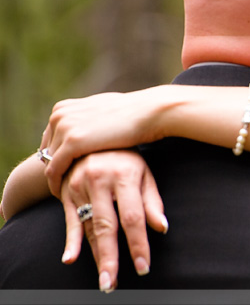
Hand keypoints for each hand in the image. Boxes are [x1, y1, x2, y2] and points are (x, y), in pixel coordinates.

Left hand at [41, 88, 166, 196]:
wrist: (148, 112)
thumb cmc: (132, 114)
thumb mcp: (100, 112)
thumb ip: (86, 119)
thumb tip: (85, 127)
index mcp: (63, 108)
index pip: (50, 139)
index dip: (57, 157)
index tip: (65, 172)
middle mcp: (59, 116)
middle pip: (47, 151)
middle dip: (55, 168)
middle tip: (64, 186)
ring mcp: (64, 128)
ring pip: (48, 162)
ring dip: (56, 178)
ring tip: (65, 194)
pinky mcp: (73, 142)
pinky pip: (55, 170)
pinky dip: (57, 184)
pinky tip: (65, 195)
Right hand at [60, 149, 167, 291]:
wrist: (91, 135)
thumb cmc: (126, 158)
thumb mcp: (144, 172)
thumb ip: (152, 201)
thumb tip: (162, 228)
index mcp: (125, 175)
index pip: (133, 217)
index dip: (138, 243)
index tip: (143, 267)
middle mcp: (100, 180)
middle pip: (107, 226)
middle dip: (110, 258)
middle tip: (112, 284)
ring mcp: (80, 186)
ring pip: (89, 227)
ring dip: (96, 255)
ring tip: (104, 280)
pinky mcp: (66, 192)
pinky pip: (69, 220)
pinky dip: (71, 241)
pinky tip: (70, 259)